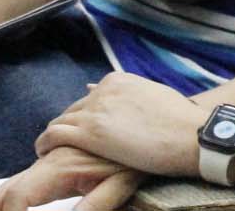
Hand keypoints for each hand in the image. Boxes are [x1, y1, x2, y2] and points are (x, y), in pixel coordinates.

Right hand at [0, 146, 141, 210]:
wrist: (162, 129)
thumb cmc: (139, 163)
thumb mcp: (116, 189)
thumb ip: (90, 207)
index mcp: (59, 169)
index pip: (17, 198)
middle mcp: (53, 155)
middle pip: (9, 187)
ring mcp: (58, 147)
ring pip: (20, 175)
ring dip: (2, 197)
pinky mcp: (67, 141)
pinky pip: (39, 160)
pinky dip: (21, 180)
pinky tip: (13, 194)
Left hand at [35, 71, 204, 177]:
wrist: (190, 134)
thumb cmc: (180, 121)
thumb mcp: (153, 97)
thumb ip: (130, 95)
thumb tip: (109, 91)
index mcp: (119, 81)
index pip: (89, 97)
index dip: (84, 116)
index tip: (83, 131)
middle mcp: (103, 90)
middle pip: (73, 109)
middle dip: (68, 127)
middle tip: (64, 144)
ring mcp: (95, 110)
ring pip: (60, 122)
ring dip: (53, 136)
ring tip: (48, 150)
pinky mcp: (90, 133)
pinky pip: (54, 135)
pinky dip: (44, 144)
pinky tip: (43, 153)